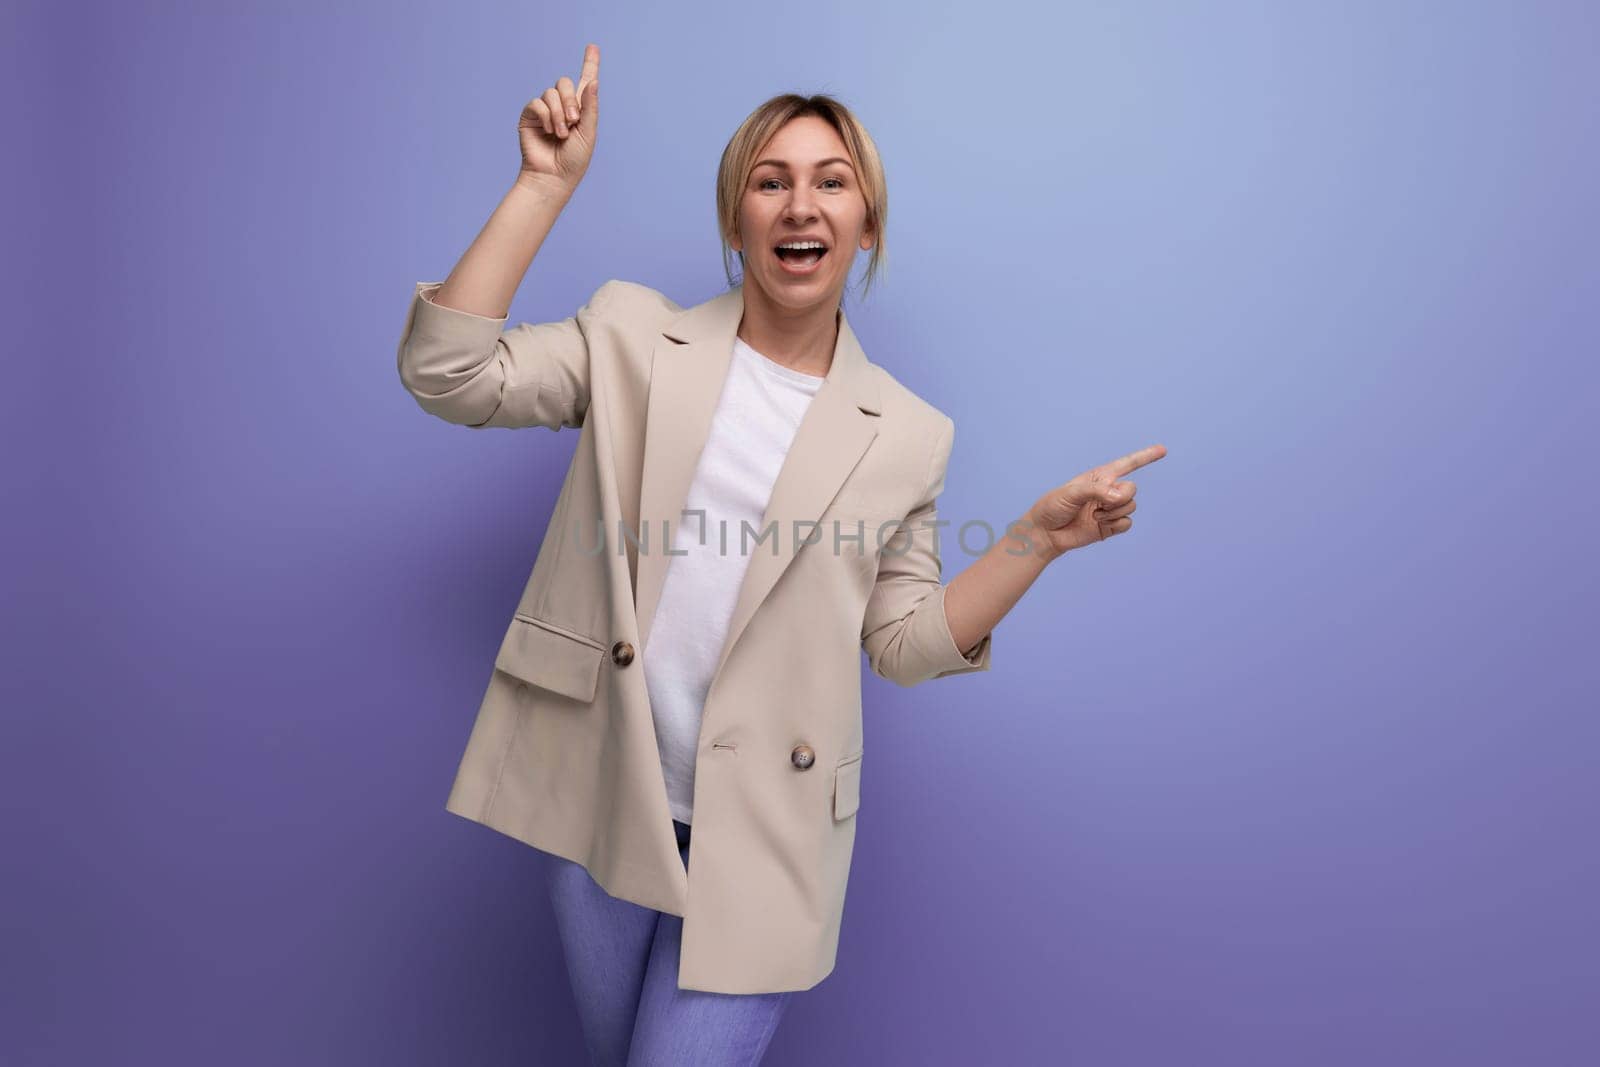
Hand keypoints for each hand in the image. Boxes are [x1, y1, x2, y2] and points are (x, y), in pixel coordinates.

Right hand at [516, 43, 599, 194]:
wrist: (553, 176)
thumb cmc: (574, 160)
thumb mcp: (589, 132)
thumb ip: (590, 107)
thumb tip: (593, 80)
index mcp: (581, 109)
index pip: (585, 81)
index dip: (590, 63)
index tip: (593, 46)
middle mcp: (562, 106)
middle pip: (565, 83)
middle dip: (571, 100)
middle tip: (574, 121)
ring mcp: (545, 110)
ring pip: (551, 93)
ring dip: (559, 113)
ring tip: (561, 134)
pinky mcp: (529, 116)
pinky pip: (537, 103)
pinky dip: (545, 116)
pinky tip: (549, 131)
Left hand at [1022, 444, 1166, 561]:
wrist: (1046, 533)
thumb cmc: (1053, 507)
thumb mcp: (1071, 492)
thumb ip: (1096, 490)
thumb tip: (1120, 496)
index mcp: (1099, 477)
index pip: (1127, 464)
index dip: (1146, 456)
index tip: (1163, 450)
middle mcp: (1108, 491)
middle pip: (1132, 489)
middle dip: (1119, 497)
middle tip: (1098, 504)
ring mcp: (1110, 509)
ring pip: (1131, 506)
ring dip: (1113, 512)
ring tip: (1094, 515)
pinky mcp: (1111, 526)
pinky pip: (1127, 523)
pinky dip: (1116, 524)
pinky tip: (1099, 524)